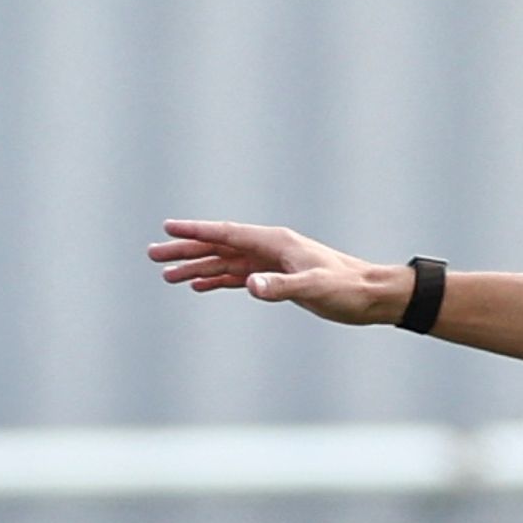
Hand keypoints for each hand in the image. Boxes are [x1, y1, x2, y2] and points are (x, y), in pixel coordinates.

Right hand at [148, 221, 405, 325]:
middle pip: (218, 246)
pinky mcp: (276, 279)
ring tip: (164, 275)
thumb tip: (250, 286)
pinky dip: (215, 280)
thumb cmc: (346, 289)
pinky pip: (237, 277)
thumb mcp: (314, 288)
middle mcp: (269, 248)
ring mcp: (271, 263)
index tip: (167, 226)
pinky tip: (196, 286)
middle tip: (151, 254)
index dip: (196, 230)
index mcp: (274, 242)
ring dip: (195, 267)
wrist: (370, 296)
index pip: (227, 233)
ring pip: (224, 262)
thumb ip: (281, 287)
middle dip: (185, 249)